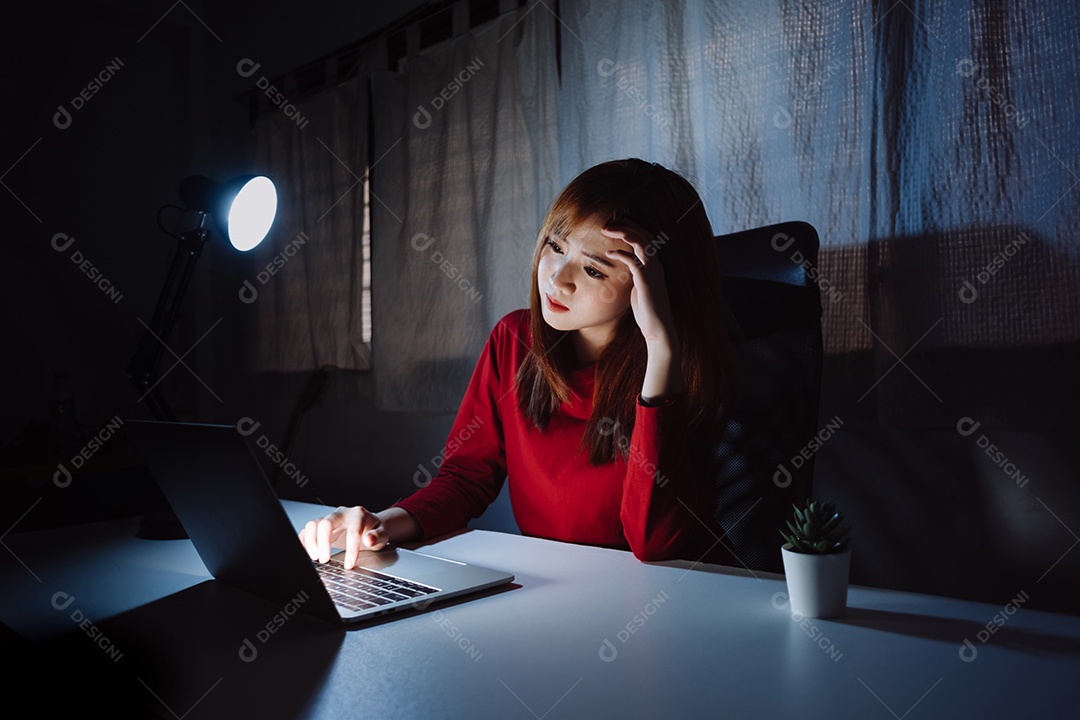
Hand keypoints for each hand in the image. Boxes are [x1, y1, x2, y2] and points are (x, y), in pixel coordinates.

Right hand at [299, 505, 389, 569]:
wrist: (370, 526)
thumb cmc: (375, 530)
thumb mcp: (383, 534)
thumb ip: (378, 537)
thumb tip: (369, 539)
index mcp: (358, 514)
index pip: (353, 531)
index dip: (351, 549)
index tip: (349, 564)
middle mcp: (341, 514)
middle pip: (326, 523)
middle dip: (323, 543)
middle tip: (325, 560)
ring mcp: (330, 519)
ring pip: (313, 525)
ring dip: (311, 542)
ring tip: (316, 558)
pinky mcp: (321, 527)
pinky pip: (307, 530)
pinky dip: (304, 540)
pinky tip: (306, 552)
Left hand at [602, 220, 676, 349]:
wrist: (658, 329)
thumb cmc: (648, 312)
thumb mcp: (639, 289)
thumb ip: (634, 277)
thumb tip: (626, 270)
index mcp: (654, 267)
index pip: (647, 239)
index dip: (633, 228)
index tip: (618, 222)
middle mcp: (656, 266)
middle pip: (645, 236)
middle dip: (626, 226)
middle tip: (608, 223)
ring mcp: (653, 273)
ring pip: (642, 243)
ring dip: (624, 233)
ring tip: (607, 230)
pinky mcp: (646, 282)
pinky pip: (634, 261)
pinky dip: (621, 254)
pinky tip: (610, 253)